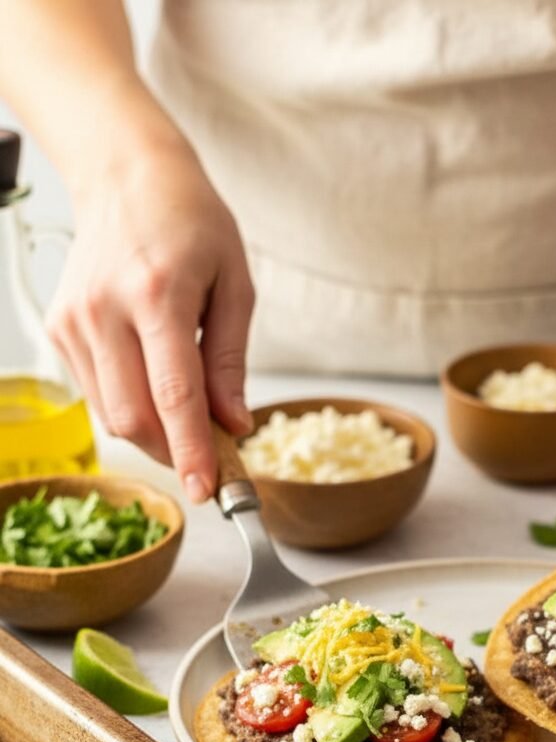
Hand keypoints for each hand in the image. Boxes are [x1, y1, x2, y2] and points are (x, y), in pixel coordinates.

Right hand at [47, 138, 254, 501]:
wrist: (126, 177)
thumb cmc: (192, 224)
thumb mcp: (235, 284)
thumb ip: (231, 361)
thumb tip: (234, 425)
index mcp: (158, 295)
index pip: (174, 395)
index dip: (192, 450)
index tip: (207, 490)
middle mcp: (106, 310)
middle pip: (135, 417)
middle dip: (174, 451)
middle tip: (210, 455)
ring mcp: (75, 320)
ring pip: (112, 414)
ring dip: (153, 432)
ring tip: (185, 410)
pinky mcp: (60, 329)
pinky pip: (97, 394)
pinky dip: (130, 404)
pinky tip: (150, 377)